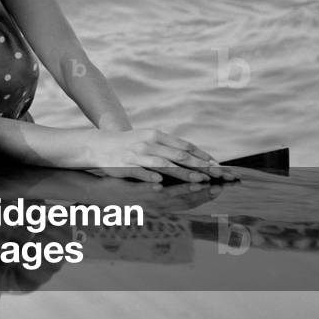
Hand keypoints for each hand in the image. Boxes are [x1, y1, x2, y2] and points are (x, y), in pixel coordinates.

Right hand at [86, 129, 239, 183]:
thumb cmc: (129, 144)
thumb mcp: (149, 140)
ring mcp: (137, 154)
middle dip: (200, 166)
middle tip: (217, 175)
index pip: (184, 145)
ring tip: (199, 180)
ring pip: (164, 164)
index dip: (202, 155)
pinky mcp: (125, 165)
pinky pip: (140, 171)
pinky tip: (161, 183)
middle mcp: (149, 143)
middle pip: (178, 155)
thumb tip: (193, 156)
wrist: (100, 145)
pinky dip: (151, 176)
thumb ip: (168, 147)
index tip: (218, 166)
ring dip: (183, 173)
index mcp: (156, 135)